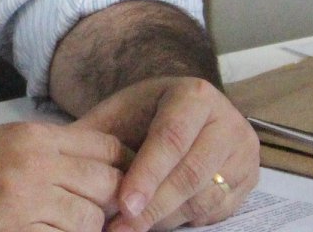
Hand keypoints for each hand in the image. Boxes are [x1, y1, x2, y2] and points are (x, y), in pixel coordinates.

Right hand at [0, 119, 132, 231]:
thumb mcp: (9, 140)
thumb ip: (55, 151)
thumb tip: (107, 168)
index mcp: (33, 137)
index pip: (105, 146)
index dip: (122, 165)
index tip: (121, 181)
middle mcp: (32, 165)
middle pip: (106, 185)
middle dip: (108, 203)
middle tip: (97, 211)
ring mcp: (22, 201)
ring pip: (89, 221)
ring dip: (85, 229)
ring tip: (65, 224)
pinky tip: (46, 231)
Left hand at [73, 76, 257, 230]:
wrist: (181, 110)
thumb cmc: (144, 115)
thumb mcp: (119, 114)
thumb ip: (96, 136)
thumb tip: (63, 161)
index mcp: (193, 95)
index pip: (171, 139)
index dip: (147, 175)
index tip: (123, 205)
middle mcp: (226, 120)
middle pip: (191, 174)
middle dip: (153, 206)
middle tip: (121, 228)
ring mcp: (243, 151)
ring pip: (205, 197)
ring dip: (166, 219)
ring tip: (131, 228)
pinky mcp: (249, 179)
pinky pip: (216, 211)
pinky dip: (185, 221)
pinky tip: (158, 221)